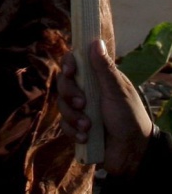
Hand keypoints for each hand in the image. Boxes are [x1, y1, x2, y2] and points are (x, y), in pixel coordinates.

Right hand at [57, 40, 152, 176]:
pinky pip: (65, 125)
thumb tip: (96, 41)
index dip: (68, 64)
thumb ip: (104, 68)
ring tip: (88, 126)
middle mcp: (86, 91)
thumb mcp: (117, 91)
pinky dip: (74, 132)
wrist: (132, 152)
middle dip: (69, 94)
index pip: (75, 63)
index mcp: (97, 78)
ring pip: (62, 105)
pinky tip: (86, 137)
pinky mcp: (77, 128)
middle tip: (82, 103)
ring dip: (73, 116)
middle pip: (63, 83)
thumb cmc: (129, 116)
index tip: (71, 71)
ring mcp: (81, 110)